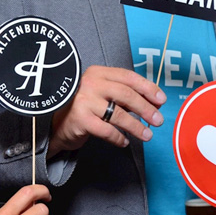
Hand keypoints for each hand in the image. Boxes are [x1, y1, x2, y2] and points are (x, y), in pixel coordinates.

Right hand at [48, 65, 165, 154]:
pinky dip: (118, 138)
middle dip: (146, 108)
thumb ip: (126, 96)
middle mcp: (90, 83)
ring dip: (136, 126)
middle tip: (158, 120)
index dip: (148, 88)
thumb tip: (155, 103)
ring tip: (147, 135)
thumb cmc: (85, 108)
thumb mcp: (103, 94)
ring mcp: (83, 101)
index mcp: (98, 72)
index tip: (161, 100)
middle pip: (126, 94)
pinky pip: (106, 130)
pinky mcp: (80, 119)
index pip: (128, 77)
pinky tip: (124, 142)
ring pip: (118, 114)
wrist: (54, 124)